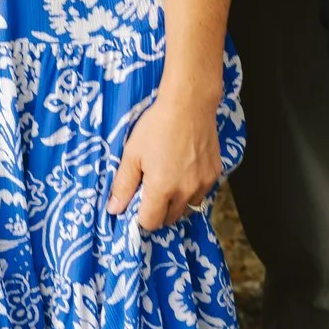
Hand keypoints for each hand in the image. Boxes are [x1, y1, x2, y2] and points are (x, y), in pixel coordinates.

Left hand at [107, 84, 223, 230]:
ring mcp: (203, 185)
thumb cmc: (156, 127)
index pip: (150, 222)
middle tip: (149, 192)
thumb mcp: (132, 154)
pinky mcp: (215, 175)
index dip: (140, 218)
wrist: (189, 106)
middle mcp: (185, 192)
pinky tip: (182, 173)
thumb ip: (123, 185)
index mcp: (162, 189)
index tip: (135, 205)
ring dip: (176, 204)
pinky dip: (191, 191)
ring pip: (188, 208)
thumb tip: (114, 209)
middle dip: (157, 212)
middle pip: (170, 219)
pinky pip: (201, 194)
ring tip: (166, 183)